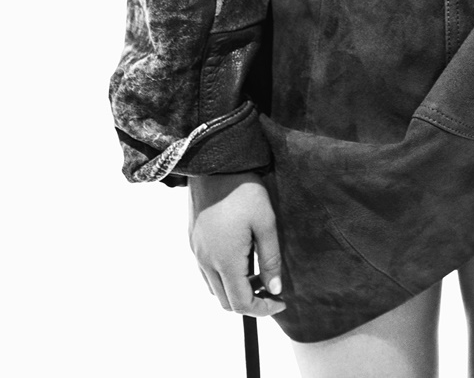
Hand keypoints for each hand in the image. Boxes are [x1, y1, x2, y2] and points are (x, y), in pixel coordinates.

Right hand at [187, 172, 286, 316]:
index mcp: (225, 260)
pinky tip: (240, 256)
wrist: (214, 163)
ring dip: (235, 288)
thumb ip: (270, 259)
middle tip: (270, 286)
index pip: (242, 304)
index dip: (262, 310)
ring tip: (257, 270)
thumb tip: (274, 289)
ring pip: (214, 288)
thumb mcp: (266, 222)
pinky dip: (223, 275)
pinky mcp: (193, 240)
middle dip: (250, 301)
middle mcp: (206, 261)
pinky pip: (207, 271)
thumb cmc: (244, 190)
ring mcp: (197, 251)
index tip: (280, 301)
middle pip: (226, 301)